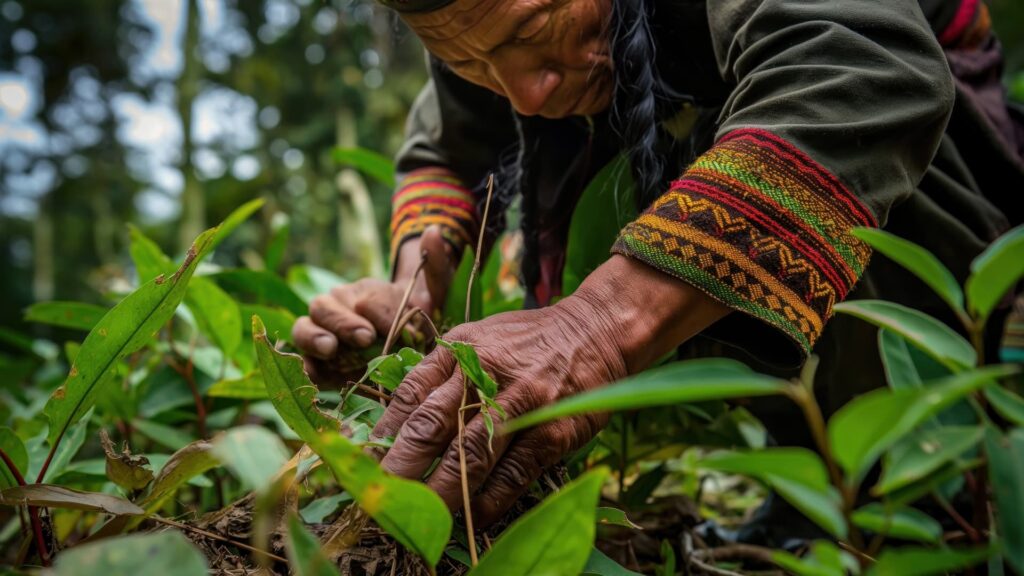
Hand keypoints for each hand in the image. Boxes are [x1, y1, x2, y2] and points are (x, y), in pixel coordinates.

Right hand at [293, 226, 455, 383]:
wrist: (406, 348)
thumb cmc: (417, 320)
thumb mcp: (435, 296)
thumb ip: (436, 267)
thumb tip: (434, 230)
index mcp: (362, 292)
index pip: (366, 299)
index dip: (380, 312)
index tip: (395, 326)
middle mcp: (336, 309)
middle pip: (325, 307)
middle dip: (344, 322)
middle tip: (365, 337)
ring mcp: (321, 335)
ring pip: (303, 329)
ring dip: (314, 338)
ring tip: (331, 349)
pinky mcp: (318, 364)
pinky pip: (304, 364)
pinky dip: (307, 368)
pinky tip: (317, 374)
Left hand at [372, 255, 729, 525]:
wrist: (595, 332)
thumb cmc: (526, 342)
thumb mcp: (477, 339)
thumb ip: (439, 374)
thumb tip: (394, 425)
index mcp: (460, 350)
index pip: (409, 396)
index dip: (382, 436)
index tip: (363, 466)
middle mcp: (485, 373)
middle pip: (432, 427)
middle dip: (400, 470)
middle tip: (379, 502)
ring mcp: (521, 403)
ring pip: (470, 456)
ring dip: (440, 494)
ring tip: (418, 521)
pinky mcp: (552, 431)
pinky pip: (513, 476)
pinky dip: (488, 503)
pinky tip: (471, 520)